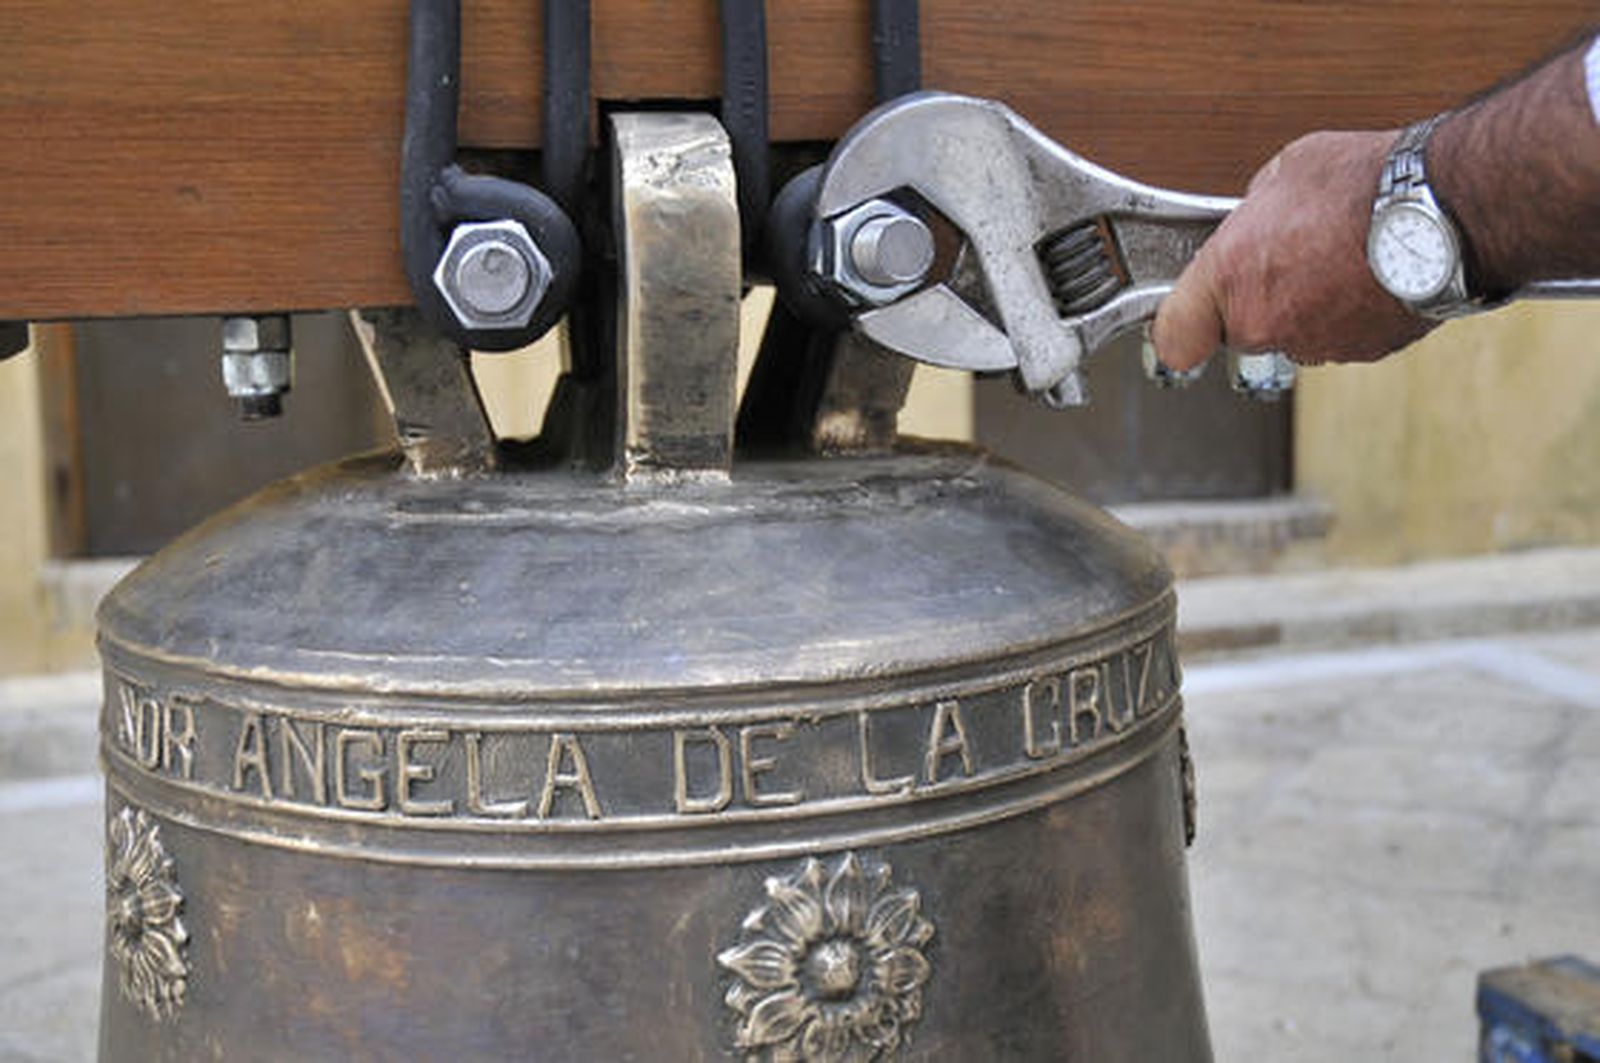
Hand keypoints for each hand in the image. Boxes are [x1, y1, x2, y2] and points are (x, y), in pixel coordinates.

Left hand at [1151, 130, 1434, 369]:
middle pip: (1242, 328)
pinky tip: (1370, 270)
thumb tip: (1257, 217)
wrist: (1442, 210)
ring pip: (1294, 332)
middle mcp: (1263, 321)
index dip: (1181, 327)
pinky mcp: (1360, 352)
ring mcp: (1312, 343)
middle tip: (1291, 254)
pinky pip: (1340, 334)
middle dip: (1259, 297)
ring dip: (1308, 304)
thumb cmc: (1364, 183)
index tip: (1187, 318)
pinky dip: (1350, 311)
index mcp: (1229, 276)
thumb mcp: (1285, 172)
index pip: (1174, 337)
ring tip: (1341, 254)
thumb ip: (1254, 211)